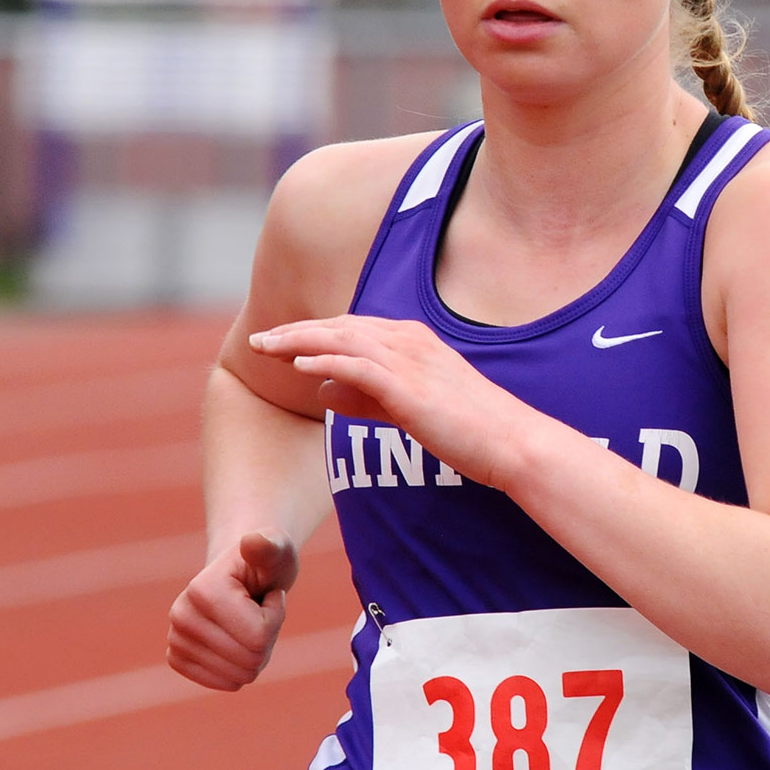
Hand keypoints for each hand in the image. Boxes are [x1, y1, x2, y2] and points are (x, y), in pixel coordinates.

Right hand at [166, 530, 298, 690]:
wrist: (243, 572)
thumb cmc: (266, 560)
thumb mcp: (278, 549)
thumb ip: (270, 546)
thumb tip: (252, 541)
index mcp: (202, 591)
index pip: (258, 635)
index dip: (276, 617)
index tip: (269, 594)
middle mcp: (181, 616)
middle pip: (249, 660)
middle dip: (267, 638)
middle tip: (259, 611)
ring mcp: (175, 639)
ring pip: (239, 676)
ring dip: (256, 653)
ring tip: (248, 623)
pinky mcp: (177, 658)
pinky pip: (225, 683)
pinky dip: (240, 667)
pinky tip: (235, 640)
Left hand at [250, 316, 535, 487]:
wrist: (510, 442)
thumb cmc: (468, 428)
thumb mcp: (408, 406)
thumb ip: (364, 397)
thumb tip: (321, 388)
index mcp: (413, 340)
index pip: (350, 328)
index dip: (311, 332)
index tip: (278, 341)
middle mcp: (409, 341)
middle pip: (339, 327)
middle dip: (295, 332)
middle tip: (259, 341)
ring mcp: (411, 361)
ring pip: (342, 342)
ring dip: (299, 342)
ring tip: (265, 348)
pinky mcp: (410, 388)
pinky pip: (359, 368)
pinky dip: (326, 362)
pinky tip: (298, 367)